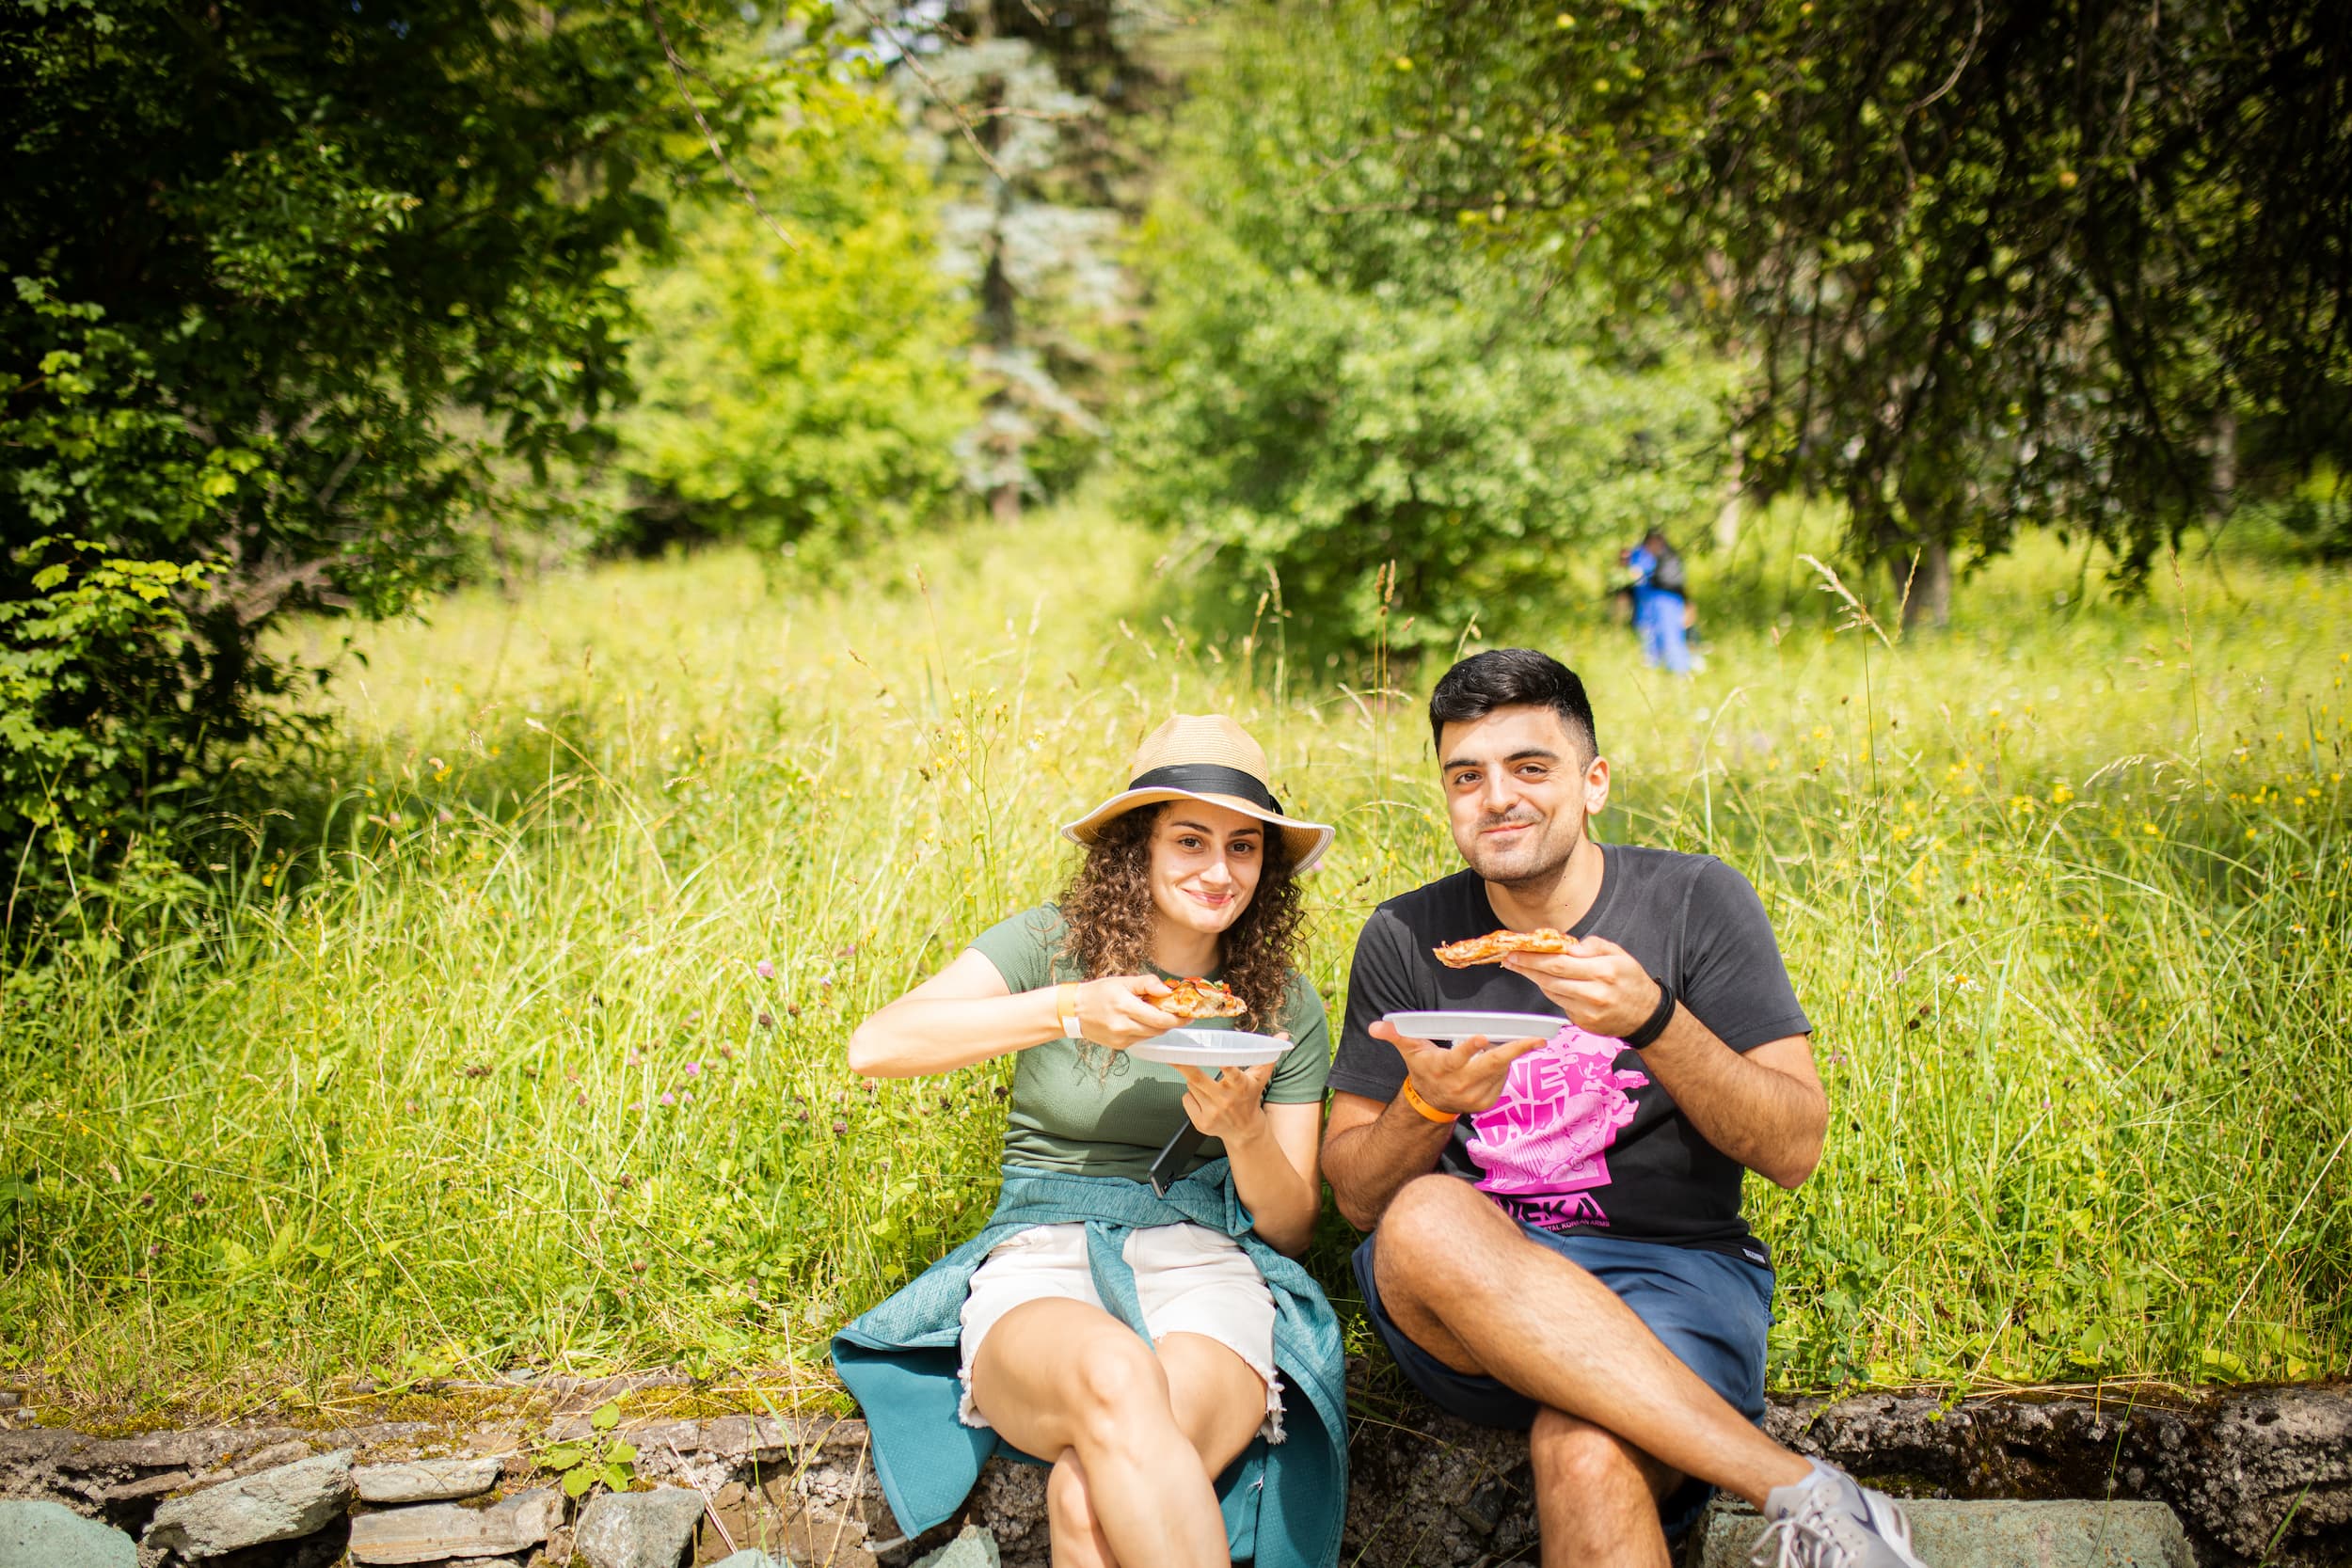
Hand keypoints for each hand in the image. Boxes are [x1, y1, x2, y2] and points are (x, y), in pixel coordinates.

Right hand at [1074, 975, 1181, 1049]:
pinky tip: (1140, 1021)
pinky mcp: (1119, 1045)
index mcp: (1125, 1006)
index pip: (1160, 1019)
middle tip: (1180, 1014)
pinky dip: (1145, 1031)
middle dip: (1172, 1022)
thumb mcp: (1123, 981)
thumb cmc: (1098, 992)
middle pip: (1158, 1029)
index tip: (1189, 1014)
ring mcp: (1121, 1038)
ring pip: (1151, 1035)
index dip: (1178, 1018)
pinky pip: (1140, 1039)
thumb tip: (1168, 990)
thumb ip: (1147, 983)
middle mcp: (1124, 1026)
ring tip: (1158, 1014)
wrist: (1073, 1010)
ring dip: (1159, 1027)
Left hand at [1175, 1060, 1276, 1144]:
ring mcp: (1211, 1113)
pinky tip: (1203, 1099)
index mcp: (1240, 1085)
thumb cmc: (1250, 1097)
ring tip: (1206, 1084)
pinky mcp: (1200, 1123)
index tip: (1215, 1055)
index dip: (1223, 1064)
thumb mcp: (1260, 1077)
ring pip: (1190, 1085)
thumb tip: (1283, 1035)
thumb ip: (1268, 1055)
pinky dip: (1191, 1095)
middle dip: (1183, 1065)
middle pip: (1197, 1078)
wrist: (1245, 1131)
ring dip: (1193, 1080)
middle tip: (1171, 1053)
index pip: (1231, 1072)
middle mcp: (1225, 1099)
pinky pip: (1186, 1098)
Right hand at [1369, 1018, 1548, 1115]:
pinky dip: (1504, 1067)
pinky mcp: (1487, 1102)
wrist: (1431, 1103)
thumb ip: (1395, 1035)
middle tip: (1536, 1039)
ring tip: (1513, 1041)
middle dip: (1515, 1051)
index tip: (1482, 1037)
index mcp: (1444, 1067)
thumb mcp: (1409, 1050)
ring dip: (1509, 1055)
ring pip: (1500, 1069)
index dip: (1470, 1048)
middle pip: (1492, 1064)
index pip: (1458, 1057)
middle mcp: (1462, 1084)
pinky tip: (1499, 1060)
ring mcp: (1476, 1095)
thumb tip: (1375, 1026)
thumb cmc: (1424, 1068)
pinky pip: (1502, 1079)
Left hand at [1502, 935, 1663, 1037]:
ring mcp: (1588, 1011)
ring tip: (1523, 967)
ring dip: (1535, 979)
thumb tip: (1568, 946)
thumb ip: (1593, 946)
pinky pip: (1560, 1004)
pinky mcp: (1584, 1023)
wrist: (1646, 1015)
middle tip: (1509, 958)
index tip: (1516, 951)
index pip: (1558, 963)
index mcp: (1603, 971)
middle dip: (1526, 967)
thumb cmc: (1631, 981)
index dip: (1533, 957)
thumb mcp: (1619, 954)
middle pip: (1549, 979)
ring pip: (1551, 992)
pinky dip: (1552, 991)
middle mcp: (1594, 993)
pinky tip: (1548, 981)